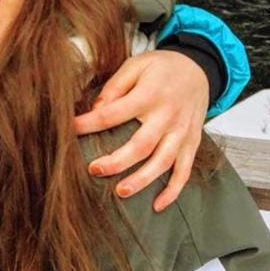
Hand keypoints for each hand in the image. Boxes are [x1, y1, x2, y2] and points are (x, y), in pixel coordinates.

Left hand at [73, 50, 209, 210]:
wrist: (199, 68)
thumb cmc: (161, 67)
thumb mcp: (136, 65)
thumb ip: (115, 86)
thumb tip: (96, 109)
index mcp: (150, 95)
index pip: (114, 113)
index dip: (90, 124)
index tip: (70, 130)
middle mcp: (168, 116)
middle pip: (141, 145)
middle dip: (116, 161)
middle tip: (94, 170)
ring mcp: (182, 132)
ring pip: (163, 162)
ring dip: (142, 180)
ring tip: (120, 192)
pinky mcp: (192, 143)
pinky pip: (184, 171)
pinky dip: (173, 190)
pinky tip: (157, 205)